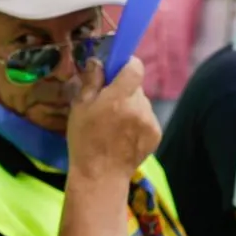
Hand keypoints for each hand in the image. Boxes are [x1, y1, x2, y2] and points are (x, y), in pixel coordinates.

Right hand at [67, 58, 159, 180]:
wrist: (100, 175)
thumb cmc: (84, 140)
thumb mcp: (79, 108)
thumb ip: (92, 81)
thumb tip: (98, 61)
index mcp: (119, 97)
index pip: (135, 67)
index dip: (126, 65)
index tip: (117, 71)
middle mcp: (139, 106)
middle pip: (136, 87)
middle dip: (124, 91)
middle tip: (108, 105)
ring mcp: (150, 121)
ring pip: (141, 103)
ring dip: (131, 107)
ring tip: (115, 125)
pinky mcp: (156, 134)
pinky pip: (147, 118)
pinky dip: (137, 122)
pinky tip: (124, 136)